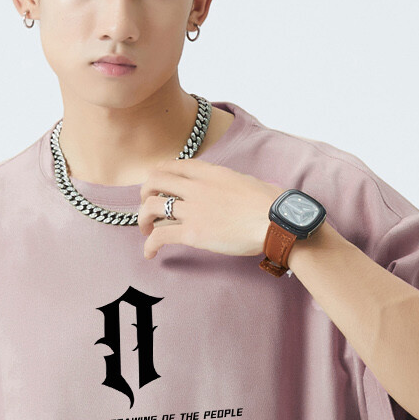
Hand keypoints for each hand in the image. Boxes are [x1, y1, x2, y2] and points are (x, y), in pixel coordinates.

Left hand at [137, 160, 283, 261]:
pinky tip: (150, 254)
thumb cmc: (269, 203)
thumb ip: (229, 182)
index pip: (173, 166)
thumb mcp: (246, 181)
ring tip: (146, 230)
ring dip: (143, 219)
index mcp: (209, 172)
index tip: (156, 185)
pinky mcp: (192, 233)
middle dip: (145, 194)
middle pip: (154, 181)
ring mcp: (192, 209)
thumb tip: (233, 189)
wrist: (275, 221)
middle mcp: (196, 187)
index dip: (159, 174)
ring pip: (150, 207)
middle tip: (149, 208)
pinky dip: (149, 245)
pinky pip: (160, 236)